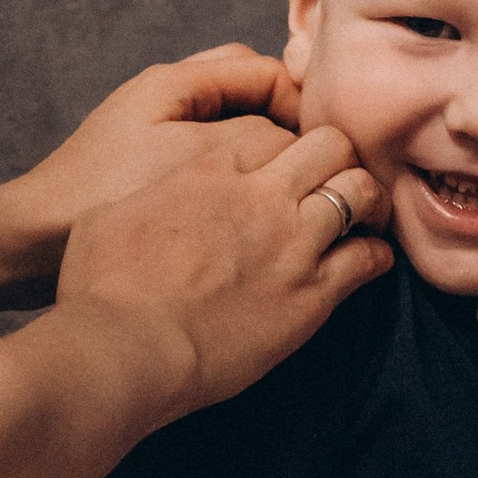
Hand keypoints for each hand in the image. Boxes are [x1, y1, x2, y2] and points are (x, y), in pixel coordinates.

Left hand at [16, 45, 302, 248]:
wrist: (31, 239)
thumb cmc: (109, 195)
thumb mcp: (194, 160)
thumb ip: (256, 138)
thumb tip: (303, 142)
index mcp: (175, 81)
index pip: (266, 72)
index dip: (304, 107)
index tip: (327, 152)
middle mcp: (165, 94)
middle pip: (250, 88)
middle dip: (287, 121)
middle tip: (312, 166)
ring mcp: (155, 128)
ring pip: (231, 123)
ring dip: (263, 148)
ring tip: (284, 189)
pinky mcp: (147, 164)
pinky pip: (211, 154)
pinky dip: (237, 172)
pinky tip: (245, 207)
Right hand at [58, 117, 388, 411]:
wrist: (124, 346)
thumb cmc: (102, 286)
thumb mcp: (110, 215)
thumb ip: (148, 197)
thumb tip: (154, 200)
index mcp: (210, 168)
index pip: (271, 130)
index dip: (283, 146)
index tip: (282, 167)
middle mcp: (261, 194)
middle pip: (328, 145)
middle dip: (337, 156)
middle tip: (336, 180)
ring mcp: (292, 243)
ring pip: (358, 191)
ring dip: (365, 198)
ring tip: (364, 215)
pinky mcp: (311, 295)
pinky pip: (366, 259)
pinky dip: (375, 254)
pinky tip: (371, 259)